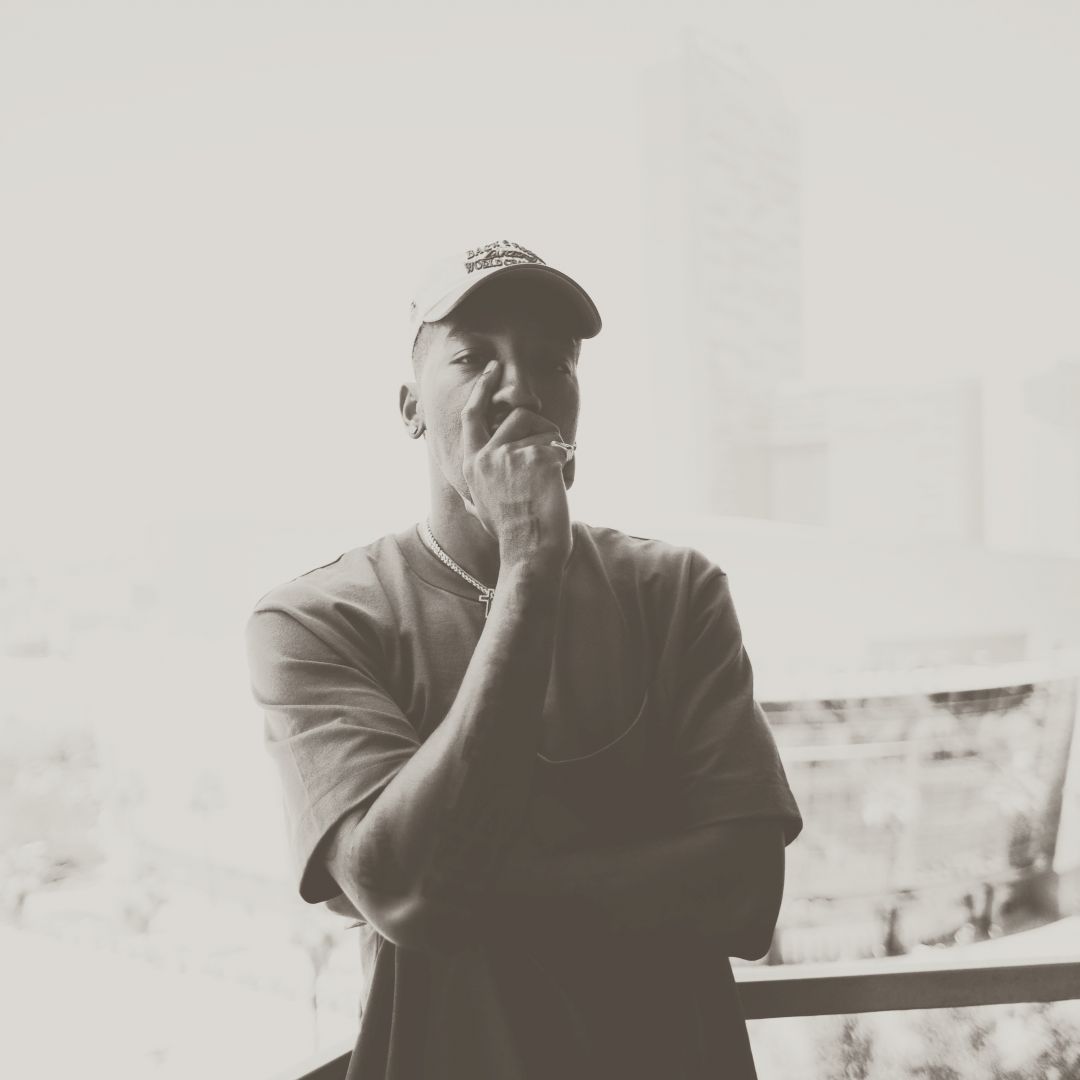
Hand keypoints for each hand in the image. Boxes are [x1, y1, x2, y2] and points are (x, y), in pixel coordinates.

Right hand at [460, 361, 571, 568]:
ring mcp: (512, 455)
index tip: (492, 370)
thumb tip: (465, 499)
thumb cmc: (512, 536)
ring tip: (553, 479)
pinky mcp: (539, 458)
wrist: (530, 552)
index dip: (482, 389)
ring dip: (555, 447)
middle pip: (518, 415)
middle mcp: (487, 455)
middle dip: (539, 428)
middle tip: (550, 449)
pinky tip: (562, 486)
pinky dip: (569, 464)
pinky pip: (563, 446)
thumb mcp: (481, 512)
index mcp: (472, 464)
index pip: (472, 416)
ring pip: (544, 428)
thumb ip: (474, 495)